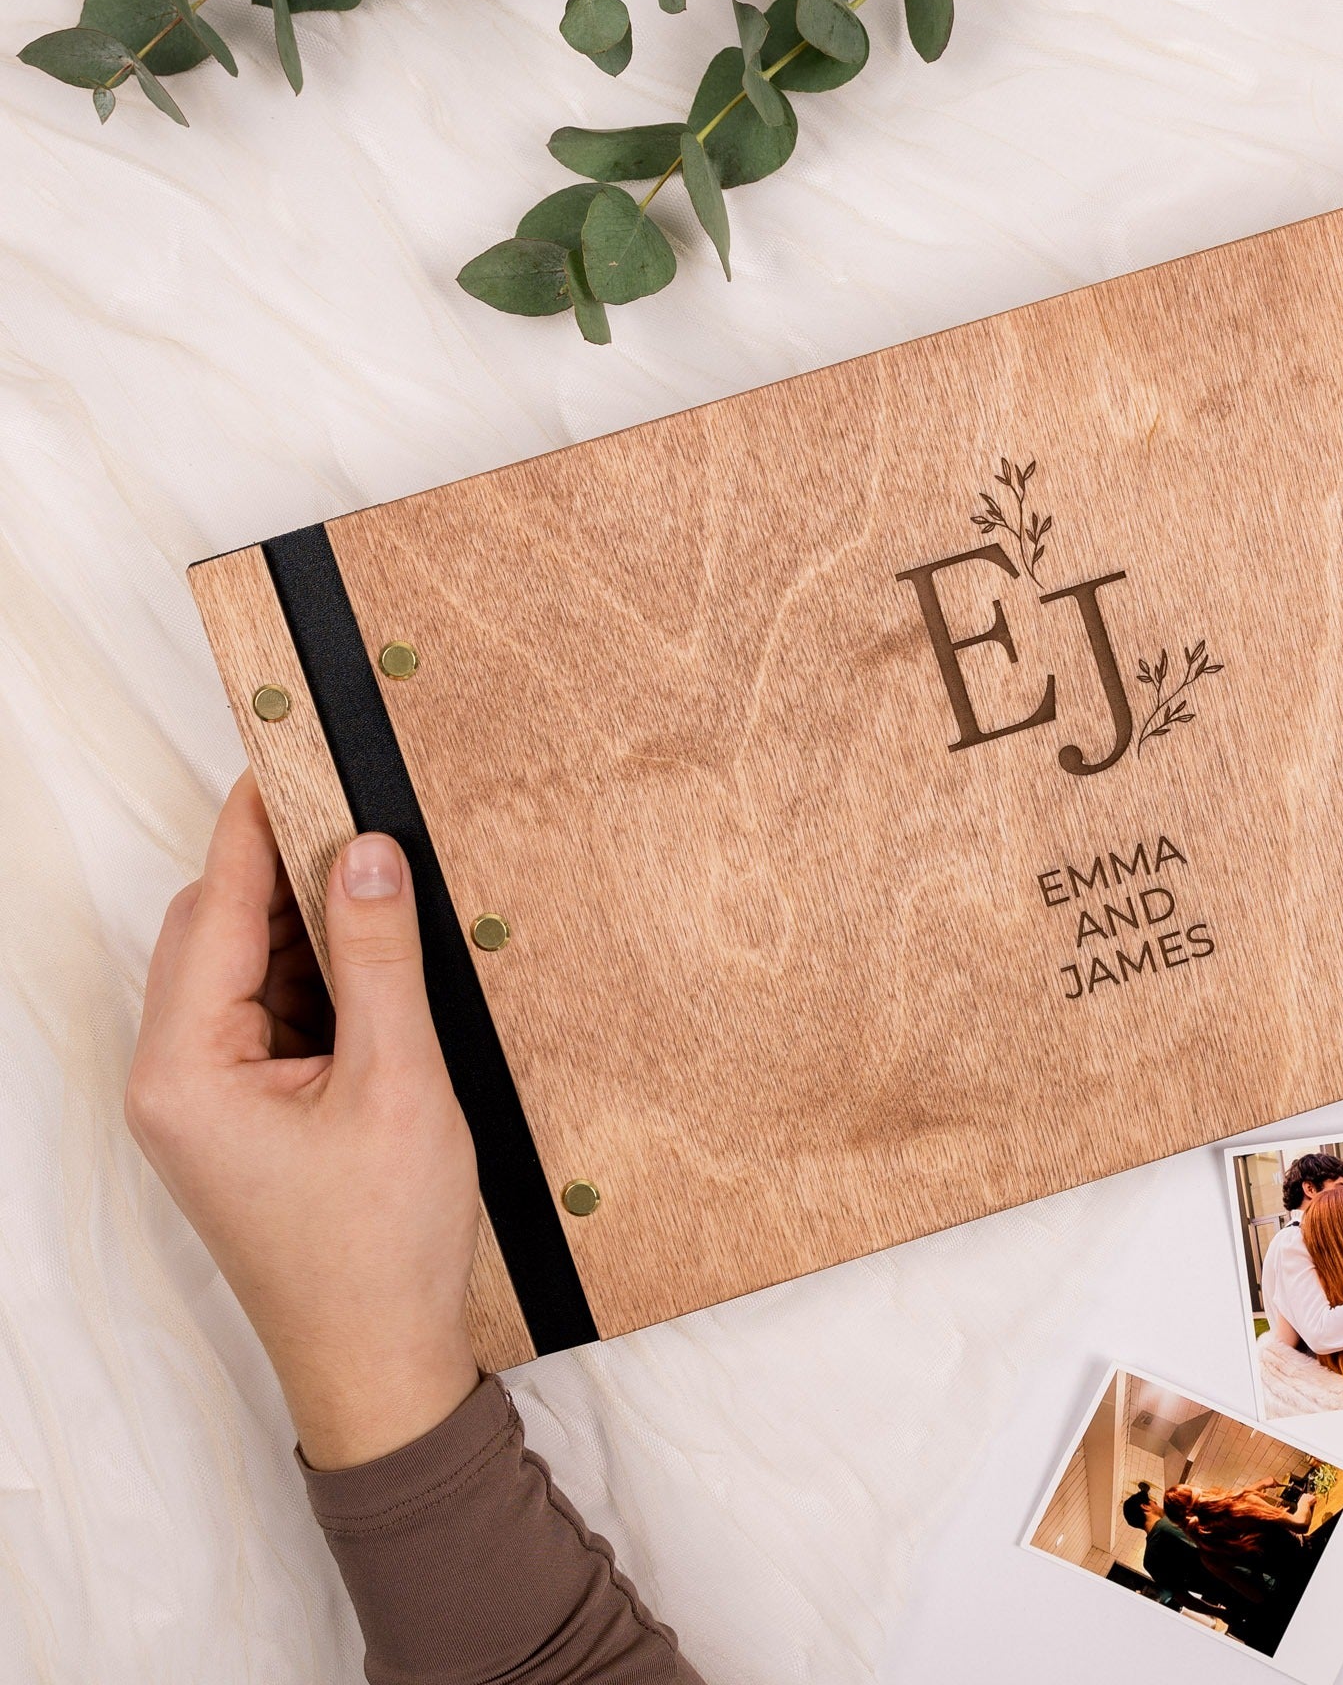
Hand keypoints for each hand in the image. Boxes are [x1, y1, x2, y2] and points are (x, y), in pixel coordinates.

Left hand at [127, 773, 480, 1468]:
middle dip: (286, 873)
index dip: (253, 825)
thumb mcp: (398, 1082)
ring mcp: (204, 1102)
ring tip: (383, 890)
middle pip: (216, 933)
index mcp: (186, 1070)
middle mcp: (174, 1080)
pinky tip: (378, 962)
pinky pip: (270, 1015)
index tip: (285, 749)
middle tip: (361, 814)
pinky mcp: (243, 1117)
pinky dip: (319, 980)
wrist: (381, 1364)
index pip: (214, 910)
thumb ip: (379, 959)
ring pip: (246, 972)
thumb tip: (366, 853)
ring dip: (308, 929)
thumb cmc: (380, 1243)